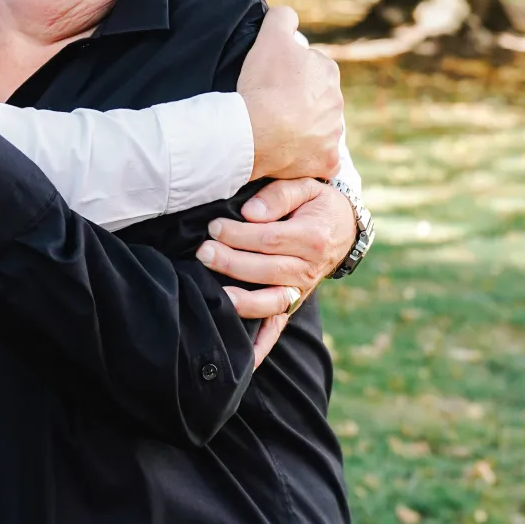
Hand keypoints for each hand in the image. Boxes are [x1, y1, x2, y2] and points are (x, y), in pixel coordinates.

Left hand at [197, 177, 355, 360]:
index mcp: (312, 237)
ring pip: (273, 302)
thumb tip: (250, 212)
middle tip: (204, 253)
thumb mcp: (304, 186)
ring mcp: (302, 289)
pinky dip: (263, 345)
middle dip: (232, 263)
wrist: (342, 225)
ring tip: (216, 294)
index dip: (240, 235)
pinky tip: (244, 359)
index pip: (270, 239)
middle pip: (268, 270)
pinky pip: (279, 326)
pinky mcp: (294, 302)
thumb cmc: (315, 201)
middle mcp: (310, 268)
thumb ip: (278, 195)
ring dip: (243, 301)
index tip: (213, 227)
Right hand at [238, 6, 342, 179]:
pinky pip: (319, 158)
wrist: (257, 131)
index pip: (310, 68)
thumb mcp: (270, 35)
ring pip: (317, 128)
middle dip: (298, 100)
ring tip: (275, 129)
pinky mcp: (326, 162)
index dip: (289, 72)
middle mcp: (338, 103)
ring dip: (302, 128)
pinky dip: (306, 156)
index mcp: (328, 72)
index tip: (271, 80)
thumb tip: (290, 17)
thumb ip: (283, 17)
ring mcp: (334, 135)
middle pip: (315, 98)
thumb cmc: (264, 83)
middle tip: (270, 104)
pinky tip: (288, 153)